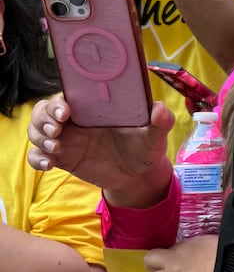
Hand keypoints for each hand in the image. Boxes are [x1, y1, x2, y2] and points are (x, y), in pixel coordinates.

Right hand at [27, 94, 175, 199]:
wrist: (138, 176)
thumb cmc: (145, 147)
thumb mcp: (155, 135)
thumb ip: (160, 122)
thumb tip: (160, 109)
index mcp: (94, 107)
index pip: (68, 95)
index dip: (61, 100)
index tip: (66, 110)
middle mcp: (75, 120)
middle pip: (43, 110)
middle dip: (43, 117)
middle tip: (56, 130)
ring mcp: (65, 139)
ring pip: (36, 130)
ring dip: (39, 136)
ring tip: (55, 146)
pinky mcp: (62, 158)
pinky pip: (37, 156)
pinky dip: (37, 159)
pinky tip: (49, 165)